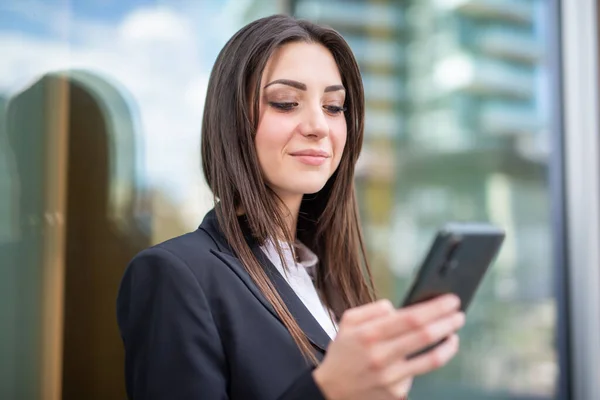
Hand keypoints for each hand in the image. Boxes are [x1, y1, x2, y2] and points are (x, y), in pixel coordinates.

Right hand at [313, 295, 463, 399]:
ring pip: (430, 360)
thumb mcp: (348, 322)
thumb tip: (397, 309)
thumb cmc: (343, 354)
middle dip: (448, 322)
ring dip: (448, 345)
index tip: (451, 301)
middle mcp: (381, 356)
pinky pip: (417, 375)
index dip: (435, 308)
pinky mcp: (397, 394)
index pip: (411, 318)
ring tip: (454, 335)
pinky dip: (423, 363)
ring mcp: (390, 378)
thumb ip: (372, 309)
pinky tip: (422, 357)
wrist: (331, 391)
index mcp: (369, 335)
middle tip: (459, 314)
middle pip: (425, 336)